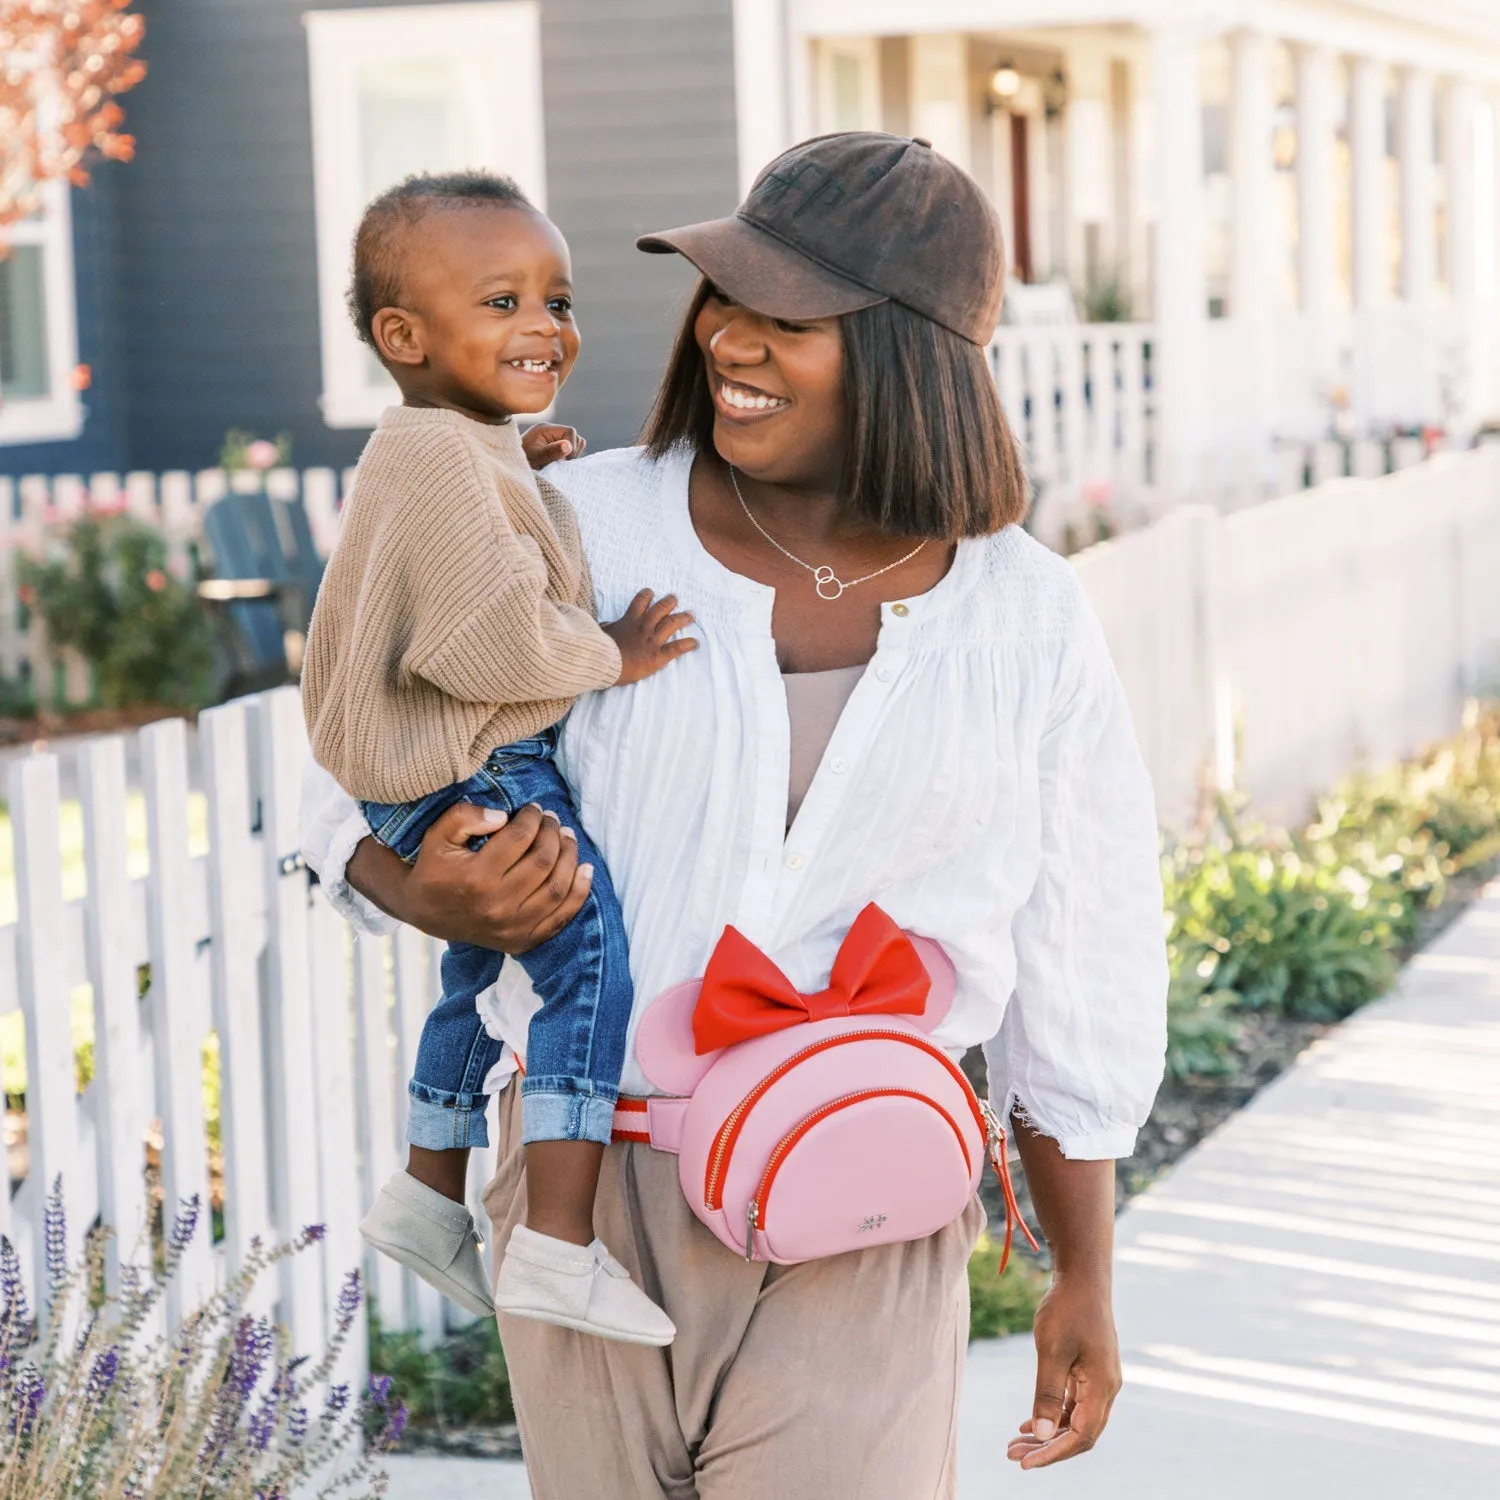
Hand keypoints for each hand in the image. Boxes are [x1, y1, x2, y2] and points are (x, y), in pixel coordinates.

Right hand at [346, 801, 590, 952]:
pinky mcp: (521, 941)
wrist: (424, 912)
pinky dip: (579, 893)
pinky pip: (561, 917)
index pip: (519, 838)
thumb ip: (464, 817)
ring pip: (557, 888)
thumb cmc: (435, 868)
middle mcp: (496, 905)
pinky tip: (585, 869)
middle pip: (543, 861)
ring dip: (570, 857)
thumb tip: (502, 816)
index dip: (532, 818)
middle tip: (552, 819)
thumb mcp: (437, 835)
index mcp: (476, 878)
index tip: (534, 808)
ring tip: (567, 837)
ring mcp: (512, 928)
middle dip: (553, 833)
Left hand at [522, 423, 585, 469]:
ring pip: (577, 442)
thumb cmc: (523, 461)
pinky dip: (570, 456)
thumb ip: (551, 451)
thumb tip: (569, 446)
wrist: (512, 464)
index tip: (564, 460)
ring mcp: (555, 437)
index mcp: (545, 428)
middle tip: (561, 463)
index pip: (570, 431)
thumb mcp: (536, 458)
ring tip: (559, 463)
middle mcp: (551, 430)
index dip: (572, 446)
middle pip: (575, 436)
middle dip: (573, 451)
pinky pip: (573, 448)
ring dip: (572, 454)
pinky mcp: (557, 444)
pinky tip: (560, 462)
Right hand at [602, 589, 697, 684]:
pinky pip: (676, 648)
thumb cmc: (601, 648)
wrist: (605, 662)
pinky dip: (687, 644)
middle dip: (669, 602)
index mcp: (630, 620)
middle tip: (675, 598)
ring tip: (691, 615)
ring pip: (672, 624)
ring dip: (683, 618)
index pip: (640, 601)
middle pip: (661, 609)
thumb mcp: (601, 632)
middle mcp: (644, 627)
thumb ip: (607, 627)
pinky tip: (695, 643)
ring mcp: (652, 640)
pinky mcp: (658, 656)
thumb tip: (607, 625)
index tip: (651, 592)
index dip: (647, 595)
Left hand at [1006, 1271, 1120, 1468]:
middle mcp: (1107, 1389)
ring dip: (1049, 1434)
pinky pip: (1075, 1404)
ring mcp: (1100, 1380)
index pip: (1081, 1436)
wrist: (1082, 1275)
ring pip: (1077, 1420)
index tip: (1024, 1463)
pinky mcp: (1091, 1370)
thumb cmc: (1066, 1308)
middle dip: (1048, 1448)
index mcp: (1102, 1387)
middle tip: (1012, 1455)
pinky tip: (1031, 1422)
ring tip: (1016, 1443)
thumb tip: (1044, 1436)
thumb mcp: (1051, 1351)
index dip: (1053, 1453)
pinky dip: (1054, 1416)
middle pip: (1080, 1433)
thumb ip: (1048, 1395)